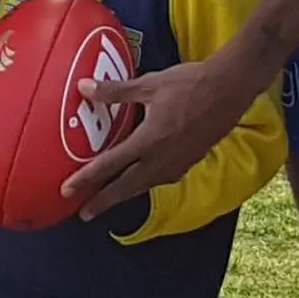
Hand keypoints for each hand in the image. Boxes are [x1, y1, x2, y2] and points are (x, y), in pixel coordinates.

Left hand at [61, 57, 260, 219]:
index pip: (110, 165)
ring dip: (126, 193)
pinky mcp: (191, 160)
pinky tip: (144, 178)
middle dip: (104, 200)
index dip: (86, 179)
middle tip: (84, 214)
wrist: (230, 89)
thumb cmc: (190, 84)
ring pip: (146, 184)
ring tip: (110, 198)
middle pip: (127, 186)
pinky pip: (163, 178)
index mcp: (148, 140)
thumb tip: (82, 87)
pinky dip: (147, 183)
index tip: (67, 191)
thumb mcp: (148, 85)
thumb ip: (114, 91)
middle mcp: (162, 158)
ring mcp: (179, 162)